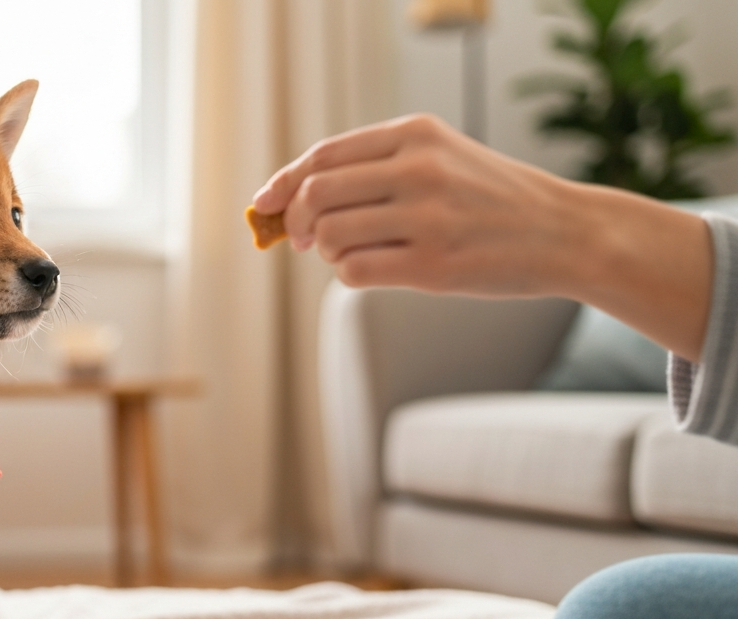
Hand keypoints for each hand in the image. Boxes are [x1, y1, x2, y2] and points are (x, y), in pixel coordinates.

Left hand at [253, 114, 713, 360]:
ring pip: (331, 236)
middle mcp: (418, 169)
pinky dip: (348, 274)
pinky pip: (354, 272)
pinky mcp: (433, 264)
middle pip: (317, 194)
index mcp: (415, 134)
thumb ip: (375, 168)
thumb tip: (294, 198)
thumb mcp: (439, 157)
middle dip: (299, 222)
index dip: (283, 182)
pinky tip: (369, 270)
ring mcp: (427, 217)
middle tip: (307, 240)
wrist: (563, 232)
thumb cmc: (489, 199)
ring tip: (351, 253)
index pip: (323, 156)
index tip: (265, 204)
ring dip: (327, 252)